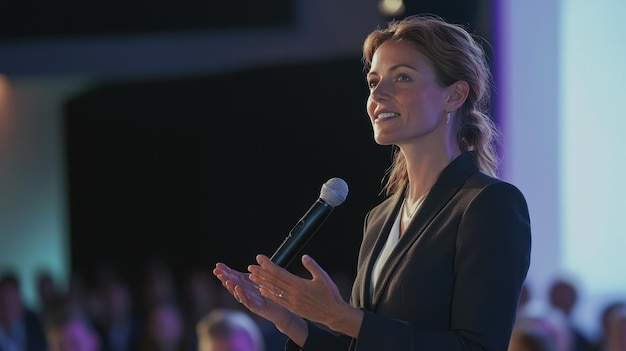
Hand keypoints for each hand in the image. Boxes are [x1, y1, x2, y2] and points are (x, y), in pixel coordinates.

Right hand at [213, 262, 303, 337]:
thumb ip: (262, 269)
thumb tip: (259, 256)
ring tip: (225, 279)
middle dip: (223, 277)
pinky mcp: (255, 307)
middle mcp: (245, 292)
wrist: (283, 309)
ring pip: (237, 293)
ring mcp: (249, 300)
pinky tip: (237, 288)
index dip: (226, 271)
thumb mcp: (267, 278)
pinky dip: (241, 294)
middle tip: (217, 271)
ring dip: (230, 286)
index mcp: (247, 284)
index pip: (233, 276)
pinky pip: (246, 301)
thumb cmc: (273, 294)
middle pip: (232, 284)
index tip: (218, 265)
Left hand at [247, 254, 361, 336]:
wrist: (333, 313)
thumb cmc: (330, 294)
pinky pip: (278, 300)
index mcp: (299, 284)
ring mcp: (292, 301)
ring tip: (252, 277)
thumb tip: (304, 257)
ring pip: (274, 290)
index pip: (280, 272)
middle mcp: (293, 293)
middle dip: (261, 273)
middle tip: (250, 267)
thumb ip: (312, 266)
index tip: (260, 258)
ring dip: (262, 283)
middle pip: (274, 281)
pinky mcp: (294, 308)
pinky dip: (270, 294)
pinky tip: (263, 290)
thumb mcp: (323, 277)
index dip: (268, 265)